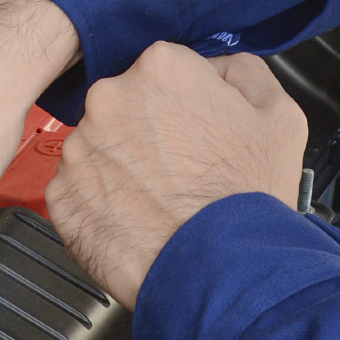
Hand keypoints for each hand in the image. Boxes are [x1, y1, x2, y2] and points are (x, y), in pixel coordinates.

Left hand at [44, 44, 305, 305]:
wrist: (219, 271)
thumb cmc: (248, 198)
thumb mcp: (279, 115)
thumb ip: (242, 73)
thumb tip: (218, 69)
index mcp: (160, 69)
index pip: (165, 70)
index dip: (185, 101)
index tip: (195, 128)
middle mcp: (109, 100)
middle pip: (126, 105)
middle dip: (148, 130)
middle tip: (180, 167)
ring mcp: (78, 149)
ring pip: (100, 148)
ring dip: (122, 166)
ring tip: (160, 198)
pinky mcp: (60, 196)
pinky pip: (80, 190)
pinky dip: (102, 203)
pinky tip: (136, 218)